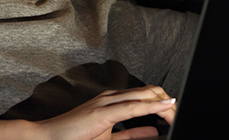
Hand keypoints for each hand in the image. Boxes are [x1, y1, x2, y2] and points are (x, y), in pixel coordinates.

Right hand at [36, 85, 176, 139]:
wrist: (48, 138)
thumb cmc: (75, 137)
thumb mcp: (110, 138)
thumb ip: (132, 134)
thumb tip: (153, 132)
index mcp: (114, 101)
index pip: (147, 96)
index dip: (165, 104)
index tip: (176, 117)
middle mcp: (113, 97)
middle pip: (151, 92)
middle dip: (169, 104)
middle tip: (179, 118)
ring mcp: (107, 102)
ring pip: (145, 96)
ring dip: (165, 106)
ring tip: (178, 114)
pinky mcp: (103, 112)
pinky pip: (132, 107)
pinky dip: (151, 107)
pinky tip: (165, 108)